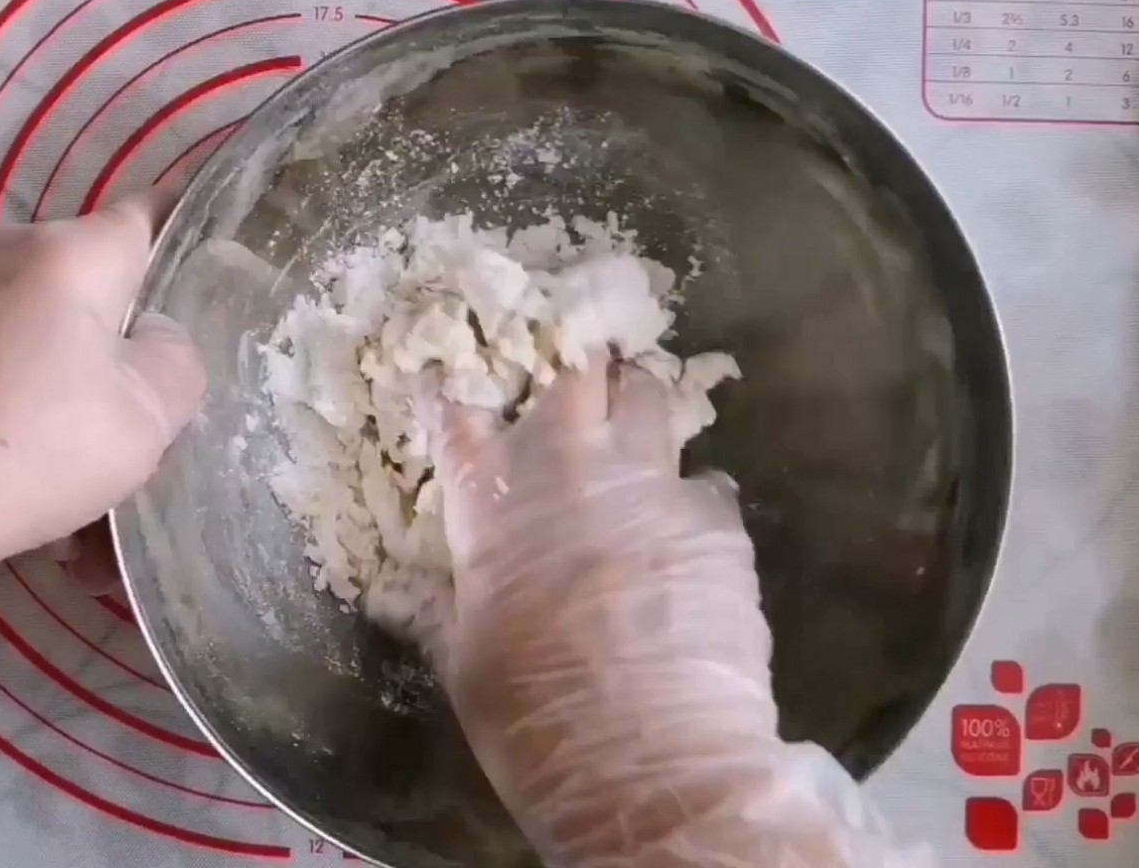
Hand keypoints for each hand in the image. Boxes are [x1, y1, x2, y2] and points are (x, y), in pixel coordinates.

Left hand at [0, 187, 207, 584]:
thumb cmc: (16, 450)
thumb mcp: (141, 421)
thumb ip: (176, 364)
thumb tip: (153, 340)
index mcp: (66, 250)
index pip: (152, 213)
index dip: (192, 240)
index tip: (221, 280)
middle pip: (93, 298)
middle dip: (123, 368)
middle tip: (146, 446)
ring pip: (39, 352)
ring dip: (70, 418)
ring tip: (85, 521)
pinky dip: (14, 431)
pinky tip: (27, 515)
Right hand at [421, 356, 926, 866]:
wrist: (650, 766)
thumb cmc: (534, 721)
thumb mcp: (463, 661)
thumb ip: (450, 603)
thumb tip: (420, 590)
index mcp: (488, 500)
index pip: (453, 410)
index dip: (446, 390)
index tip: (446, 386)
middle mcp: (567, 468)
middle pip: (573, 372)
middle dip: (574, 373)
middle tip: (576, 394)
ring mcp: (650, 484)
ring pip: (650, 398)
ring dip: (638, 407)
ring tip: (637, 432)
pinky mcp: (718, 518)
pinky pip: (706, 482)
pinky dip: (692, 498)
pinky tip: (687, 535)